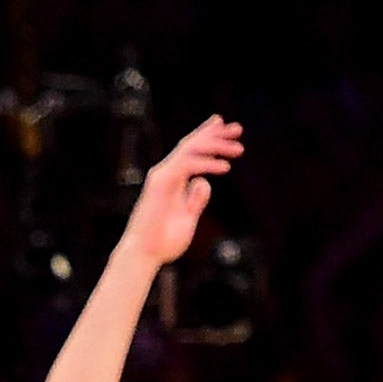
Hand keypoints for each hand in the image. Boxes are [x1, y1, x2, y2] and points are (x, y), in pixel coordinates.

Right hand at [117, 116, 243, 266]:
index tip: (225, 126)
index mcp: (172, 179)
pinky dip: (207, 164)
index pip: (190, 151)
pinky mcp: (161, 183)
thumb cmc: (162, 241)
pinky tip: (225, 167)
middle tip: (237, 128)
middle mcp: (165, 173)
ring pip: (190, 150)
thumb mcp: (187, 217)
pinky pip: (187, 165)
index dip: (207, 135)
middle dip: (215, 134)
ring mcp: (161, 177)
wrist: (144, 254)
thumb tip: (203, 182)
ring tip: (239, 148)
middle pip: (191, 144)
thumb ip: (195, 199)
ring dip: (216, 146)